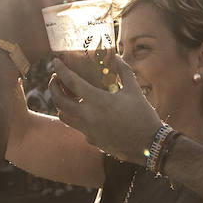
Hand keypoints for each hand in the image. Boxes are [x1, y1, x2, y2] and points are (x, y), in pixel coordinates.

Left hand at [48, 54, 162, 163]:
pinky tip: (85, 110)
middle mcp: (89, 116)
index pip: (71, 83)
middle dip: (53, 87)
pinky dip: (76, 116)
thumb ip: (123, 71)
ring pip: (64, 115)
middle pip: (59, 101)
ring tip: (65, 94)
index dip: (61, 70)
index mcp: (99, 101)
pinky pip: (77, 126)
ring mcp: (88, 130)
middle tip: (55, 78)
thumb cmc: (143, 116)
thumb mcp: (134, 90)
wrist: (149, 146)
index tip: (55, 62)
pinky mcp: (92, 140)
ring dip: (61, 103)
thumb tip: (116, 56)